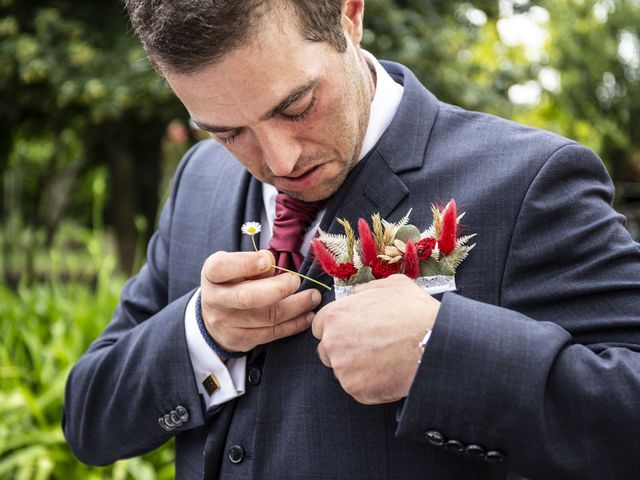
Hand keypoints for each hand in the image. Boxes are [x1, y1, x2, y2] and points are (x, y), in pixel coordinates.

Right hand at [200, 250, 321, 352]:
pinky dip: (295, 324)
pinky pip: (273, 333)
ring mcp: (226, 323)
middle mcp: (215, 299)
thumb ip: (253, 263)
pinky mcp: (240, 340)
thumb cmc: (232, 281)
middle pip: (248, 297)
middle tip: (296, 281)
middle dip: (278, 289)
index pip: (223, 267)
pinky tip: (308, 315)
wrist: (214, 315)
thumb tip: (275, 265)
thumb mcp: (235, 265)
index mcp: (212, 274)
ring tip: (313, 297)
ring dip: (296, 307)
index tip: (269, 260)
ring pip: (267, 317)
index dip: (247, 263)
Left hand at [312, 274, 439, 404]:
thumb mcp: (390, 285)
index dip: (336, 327)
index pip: (320, 326)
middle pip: (327, 350)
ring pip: (343, 370)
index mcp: (335, 316)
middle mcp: (332, 343)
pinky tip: (388, 371)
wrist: (434, 344)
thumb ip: (365, 290)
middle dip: (343, 349)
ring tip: (383, 358)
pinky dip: (370, 384)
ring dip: (357, 367)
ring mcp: (343, 369)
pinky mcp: (357, 390)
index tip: (351, 330)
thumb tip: (358, 294)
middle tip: (369, 346)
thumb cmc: (414, 312)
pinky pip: (358, 388)